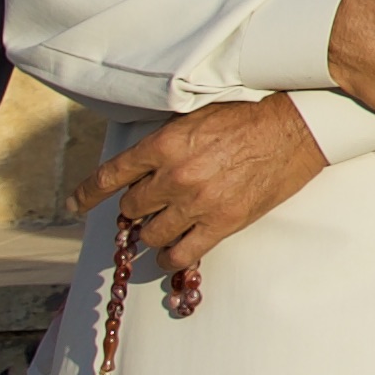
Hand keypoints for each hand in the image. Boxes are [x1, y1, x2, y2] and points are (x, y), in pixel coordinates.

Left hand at [74, 93, 319, 298]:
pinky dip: (170, 256)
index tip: (76, 205)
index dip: (87, 194)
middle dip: (137, 207)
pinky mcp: (222, 222)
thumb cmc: (249, 118)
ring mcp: (198, 202)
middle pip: (131, 208)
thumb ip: (164, 143)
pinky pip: (181, 253)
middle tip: (151, 204)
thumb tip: (138, 169)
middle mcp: (175, 176)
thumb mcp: (196, 118)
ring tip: (164, 226)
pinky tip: (171, 252)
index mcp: (165, 144)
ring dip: (153, 231)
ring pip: (151, 233)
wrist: (298, 128)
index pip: (110, 176)